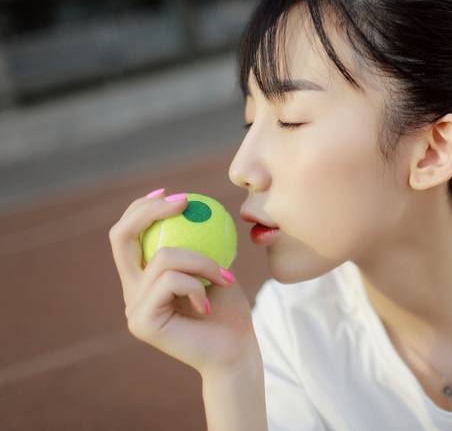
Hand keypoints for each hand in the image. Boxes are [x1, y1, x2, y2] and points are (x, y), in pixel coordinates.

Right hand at [109, 191, 261, 378]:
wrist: (235, 351)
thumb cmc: (229, 310)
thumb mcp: (213, 265)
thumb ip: (199, 242)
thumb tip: (197, 203)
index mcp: (142, 277)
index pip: (127, 234)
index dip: (143, 207)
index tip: (177, 195)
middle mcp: (131, 291)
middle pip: (121, 237)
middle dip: (149, 210)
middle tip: (184, 200)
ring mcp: (133, 308)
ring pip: (163, 258)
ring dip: (201, 261)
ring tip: (223, 277)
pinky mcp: (142, 322)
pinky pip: (171, 281)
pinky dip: (197, 284)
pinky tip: (209, 302)